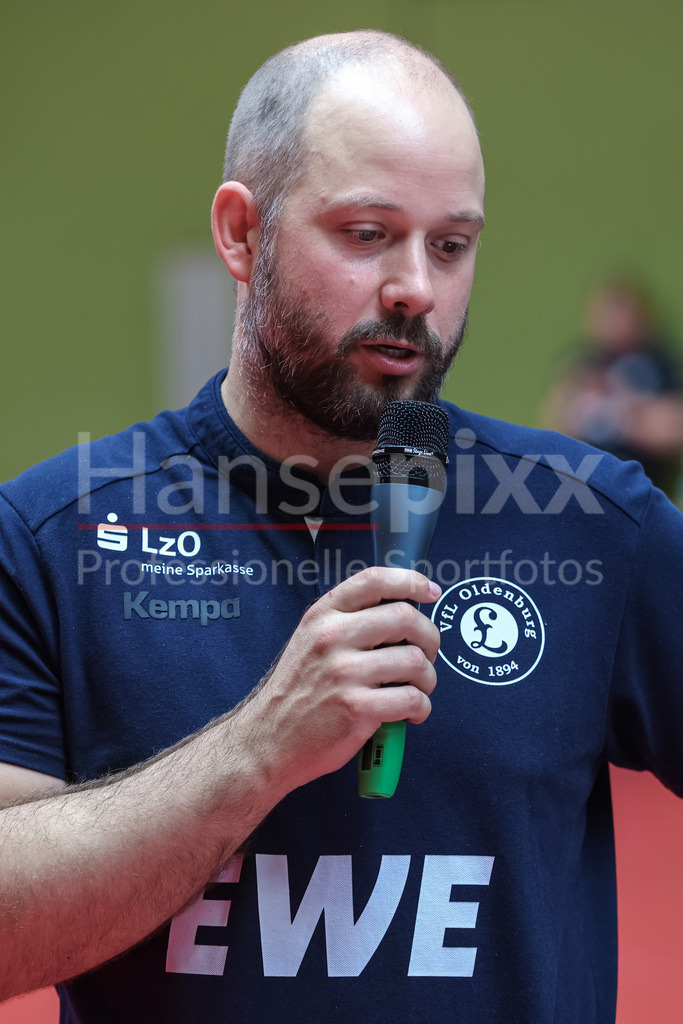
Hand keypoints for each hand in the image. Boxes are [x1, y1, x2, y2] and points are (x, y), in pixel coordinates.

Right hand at [236, 567, 440, 794]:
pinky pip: (413, 698)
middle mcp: (333, 638)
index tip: (430, 592)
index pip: (374, 581)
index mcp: (323, 616)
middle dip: (430, 637)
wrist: (267, 740)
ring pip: (415, 661)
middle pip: (405, 617)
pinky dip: (422, 707)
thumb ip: (348, 622)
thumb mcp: (310, 641)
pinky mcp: (357, 708)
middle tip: (428, 654)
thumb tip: (401, 614)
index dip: (411, 582)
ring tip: (418, 689)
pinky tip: (412, 712)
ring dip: (428, 678)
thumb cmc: (296, 693)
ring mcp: (345, 673)